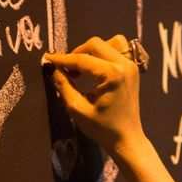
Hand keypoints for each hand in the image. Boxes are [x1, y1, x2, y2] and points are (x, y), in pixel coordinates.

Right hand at [43, 35, 145, 158]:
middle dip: (76, 53)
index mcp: (112, 74)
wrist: (127, 139)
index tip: (48, 59)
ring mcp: (131, 64)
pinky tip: (95, 67)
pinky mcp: (132, 68)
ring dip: (91, 51)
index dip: (62, 59)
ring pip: (107, 42)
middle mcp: (124, 64)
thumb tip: (52, 68)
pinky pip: (117, 49)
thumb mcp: (77, 109)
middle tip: (65, 69)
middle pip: (95, 44)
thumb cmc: (103, 128)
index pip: (82, 59)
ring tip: (81, 68)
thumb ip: (64, 86)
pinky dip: (104, 53)